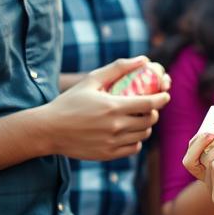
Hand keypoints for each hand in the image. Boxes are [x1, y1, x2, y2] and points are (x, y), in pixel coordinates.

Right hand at [42, 57, 170, 160]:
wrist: (48, 130)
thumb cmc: (69, 102)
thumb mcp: (91, 80)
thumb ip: (118, 68)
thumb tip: (144, 59)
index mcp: (113, 107)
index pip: (149, 103)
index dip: (162, 99)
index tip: (165, 94)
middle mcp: (115, 126)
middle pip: (149, 120)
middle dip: (154, 112)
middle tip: (148, 106)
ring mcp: (112, 142)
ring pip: (143, 135)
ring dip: (146, 126)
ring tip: (139, 118)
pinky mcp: (108, 154)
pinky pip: (133, 148)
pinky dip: (136, 140)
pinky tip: (129, 132)